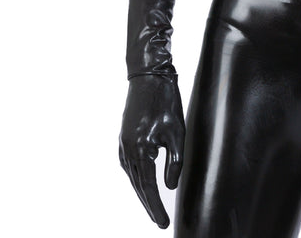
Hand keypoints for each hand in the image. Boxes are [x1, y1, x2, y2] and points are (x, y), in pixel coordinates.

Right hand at [119, 75, 184, 227]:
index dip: (156, 207)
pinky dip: (136, 177)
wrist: (149, 76)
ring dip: (142, 192)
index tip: (163, 223)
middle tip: (160, 221)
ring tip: (153, 206)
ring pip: (131, 176)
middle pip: (137, 185)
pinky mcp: (124, 137)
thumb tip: (170, 186)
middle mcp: (127, 149)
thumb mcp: (177, 132)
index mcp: (140, 149)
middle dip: (149, 204)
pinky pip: (128, 165)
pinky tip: (142, 181)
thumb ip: (175, 162)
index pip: (148, 187)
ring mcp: (123, 143)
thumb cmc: (166, 101)